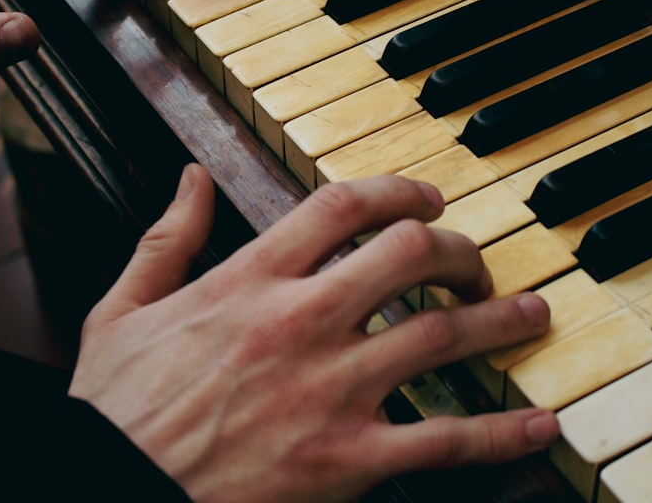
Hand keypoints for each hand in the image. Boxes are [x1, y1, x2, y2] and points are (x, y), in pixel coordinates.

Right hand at [71, 166, 559, 502]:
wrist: (112, 490)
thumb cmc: (117, 410)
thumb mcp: (124, 310)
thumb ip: (166, 238)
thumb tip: (189, 179)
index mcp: (249, 281)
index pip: (342, 206)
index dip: (398, 191)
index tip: (426, 198)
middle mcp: (300, 322)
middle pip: (410, 254)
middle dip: (457, 249)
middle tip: (474, 263)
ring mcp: (330, 390)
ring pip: (442, 335)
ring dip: (499, 319)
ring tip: (531, 313)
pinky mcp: (348, 459)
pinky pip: (446, 439)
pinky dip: (503, 432)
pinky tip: (539, 424)